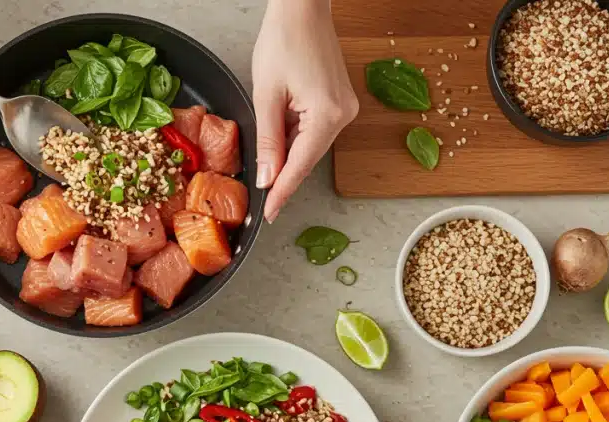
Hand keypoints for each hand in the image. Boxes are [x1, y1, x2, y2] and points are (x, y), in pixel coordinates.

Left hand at [251, 0, 357, 219]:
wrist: (302, 8)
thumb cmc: (283, 40)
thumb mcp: (266, 94)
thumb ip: (268, 140)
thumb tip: (268, 178)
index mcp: (327, 115)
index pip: (300, 166)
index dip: (282, 193)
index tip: (270, 214)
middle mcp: (343, 115)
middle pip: (307, 158)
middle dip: (283, 178)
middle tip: (264, 203)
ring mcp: (344, 108)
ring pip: (309, 146)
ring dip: (287, 157)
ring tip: (266, 173)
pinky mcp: (339, 101)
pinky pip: (313, 131)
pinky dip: (295, 140)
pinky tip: (279, 145)